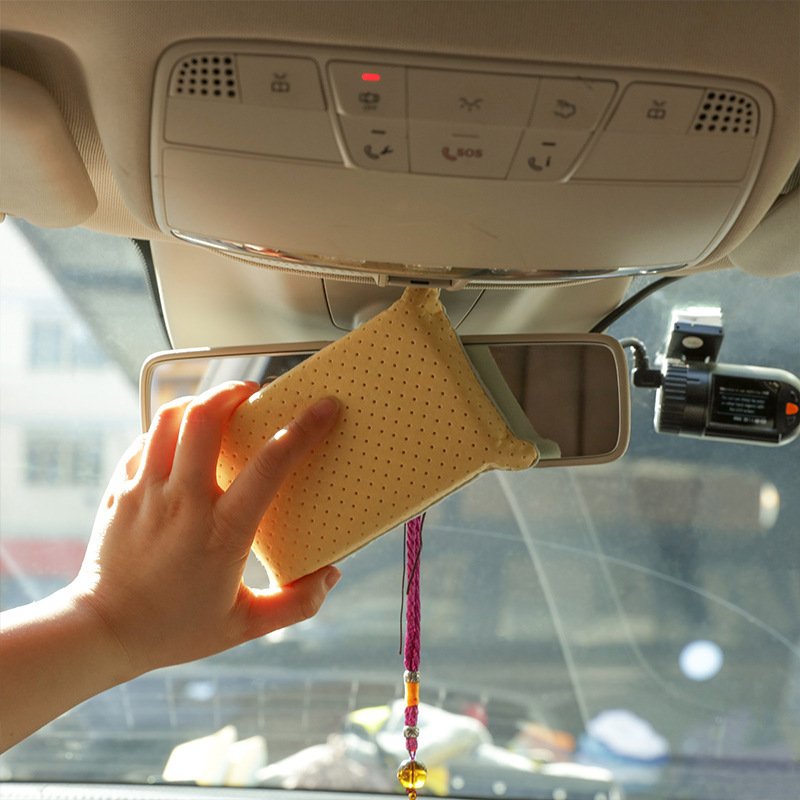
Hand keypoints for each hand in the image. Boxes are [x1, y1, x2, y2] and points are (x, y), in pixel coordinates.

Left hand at [72, 382, 341, 677]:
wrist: (102, 632)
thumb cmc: (174, 629)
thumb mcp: (246, 625)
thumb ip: (297, 602)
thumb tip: (331, 574)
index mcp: (223, 531)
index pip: (270, 464)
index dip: (303, 429)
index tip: (323, 408)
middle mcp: (184, 502)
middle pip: (207, 418)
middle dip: (234, 392)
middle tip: (253, 394)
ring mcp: (147, 492)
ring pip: (170, 418)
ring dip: (198, 402)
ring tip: (217, 406)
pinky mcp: (121, 490)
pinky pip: (145, 440)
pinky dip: (168, 430)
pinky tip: (181, 442)